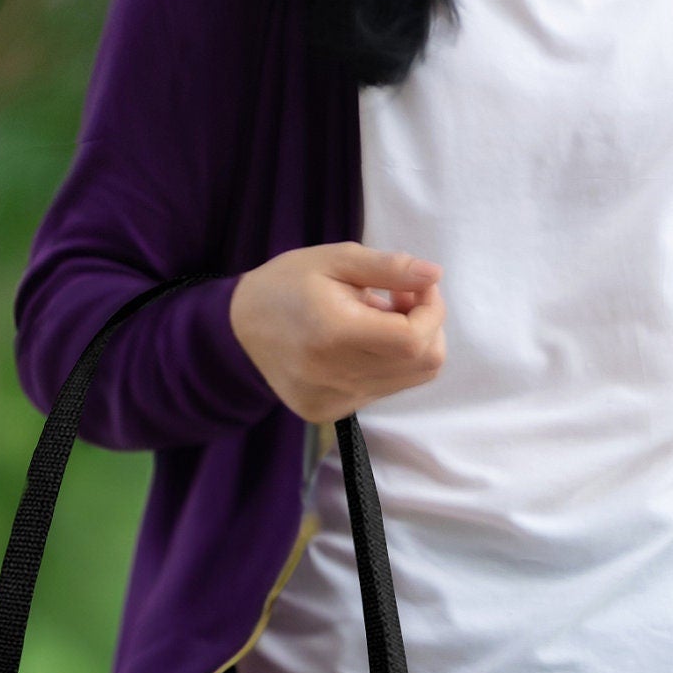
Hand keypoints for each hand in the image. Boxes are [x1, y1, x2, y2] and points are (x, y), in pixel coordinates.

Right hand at [230, 243, 444, 423]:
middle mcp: (334, 376)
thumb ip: (387, 267)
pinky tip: (359, 343)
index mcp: (333, 333)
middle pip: (422, 363)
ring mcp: (334, 401)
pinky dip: (386, 363)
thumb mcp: (334, 259)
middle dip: (426, 325)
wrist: (238, 329)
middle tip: (399, 297)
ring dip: (408, 345)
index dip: (431, 311)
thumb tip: (434, 275)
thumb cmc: (287, 284)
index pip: (413, 339)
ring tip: (376, 318)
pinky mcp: (330, 413)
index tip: (417, 286)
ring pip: (410, 379)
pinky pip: (384, 389)